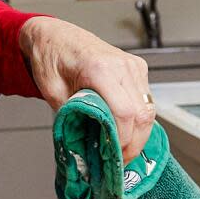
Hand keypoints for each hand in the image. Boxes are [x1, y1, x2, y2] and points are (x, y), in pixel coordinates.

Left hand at [19, 16, 154, 163]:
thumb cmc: (50, 57)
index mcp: (99, 69)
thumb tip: (85, 144)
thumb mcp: (52, 91)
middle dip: (134, 144)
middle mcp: (121, 65)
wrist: (54, 35)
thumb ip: (71, 116)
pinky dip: (138, 119)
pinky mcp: (137, 68)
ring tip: (120, 150)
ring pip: (149, 109)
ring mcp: (132, 65)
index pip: (124, 113)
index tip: (113, 158)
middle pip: (143, 114)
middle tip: (119, 162)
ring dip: (139, 134)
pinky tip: (124, 131)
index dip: (123, 141)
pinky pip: (146, 100)